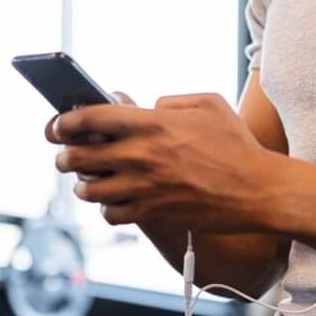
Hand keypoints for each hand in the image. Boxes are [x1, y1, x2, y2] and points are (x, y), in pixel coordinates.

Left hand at [50, 93, 280, 231]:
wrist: (258, 190)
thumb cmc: (237, 144)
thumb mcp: (208, 103)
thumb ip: (172, 100)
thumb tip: (149, 107)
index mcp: (151, 123)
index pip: (89, 119)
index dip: (64, 122)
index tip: (57, 125)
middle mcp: (141, 155)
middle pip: (79, 157)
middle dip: (65, 156)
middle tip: (66, 156)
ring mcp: (145, 187)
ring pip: (89, 189)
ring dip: (82, 185)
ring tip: (87, 181)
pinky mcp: (153, 213)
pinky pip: (111, 214)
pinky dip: (107, 208)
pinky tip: (113, 200)